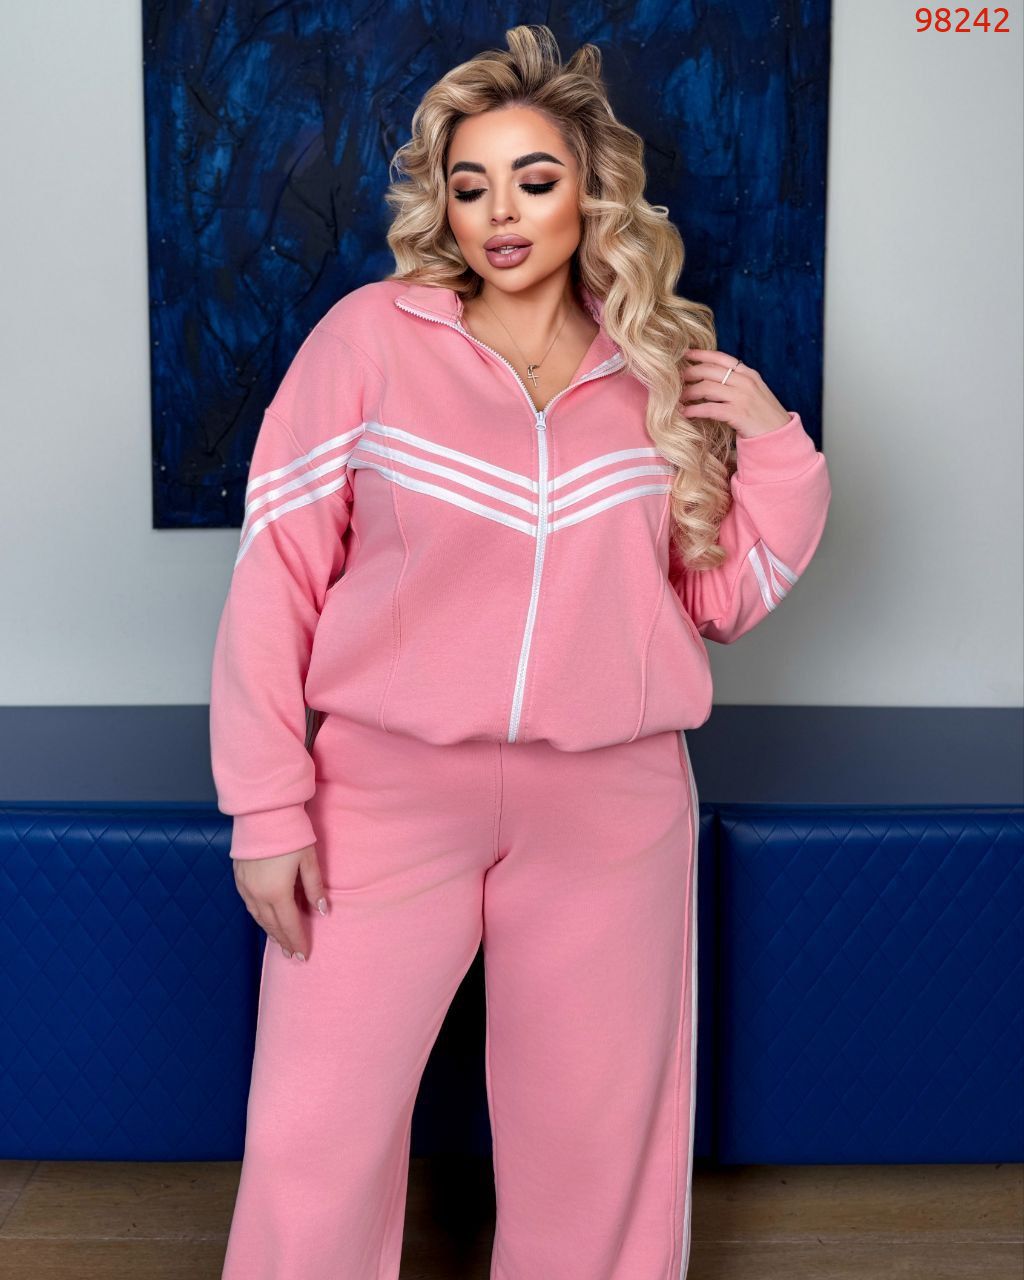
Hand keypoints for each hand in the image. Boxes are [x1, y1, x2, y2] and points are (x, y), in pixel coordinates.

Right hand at [233, 844, 328, 961]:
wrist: (262, 814)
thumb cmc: (290, 835)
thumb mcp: (309, 860)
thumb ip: (315, 887)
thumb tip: (322, 911)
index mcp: (277, 893)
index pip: (289, 925)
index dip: (297, 941)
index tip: (304, 955)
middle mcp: (258, 895)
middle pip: (272, 925)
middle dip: (284, 941)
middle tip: (293, 955)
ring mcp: (245, 887)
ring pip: (258, 917)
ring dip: (270, 931)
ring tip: (280, 942)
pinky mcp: (239, 878)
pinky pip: (249, 905)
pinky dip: (259, 917)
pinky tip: (265, 920)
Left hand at [680, 348, 791, 439]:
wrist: (779, 435)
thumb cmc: (763, 416)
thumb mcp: (754, 392)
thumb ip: (737, 382)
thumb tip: (712, 379)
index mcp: (749, 374)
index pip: (721, 357)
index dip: (701, 354)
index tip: (685, 354)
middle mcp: (745, 382)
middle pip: (710, 371)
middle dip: (690, 374)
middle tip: (675, 380)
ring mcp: (742, 397)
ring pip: (707, 388)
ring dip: (688, 393)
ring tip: (677, 398)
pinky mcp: (737, 414)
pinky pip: (709, 408)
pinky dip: (694, 410)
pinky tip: (685, 413)